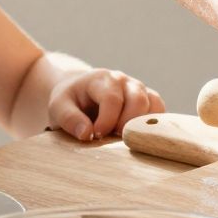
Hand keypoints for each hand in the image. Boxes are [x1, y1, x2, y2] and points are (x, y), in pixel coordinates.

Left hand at [48, 67, 164, 140]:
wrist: (79, 91)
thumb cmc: (69, 100)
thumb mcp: (58, 107)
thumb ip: (69, 118)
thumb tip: (87, 134)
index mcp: (102, 79)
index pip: (112, 99)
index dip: (107, 121)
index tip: (96, 136)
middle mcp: (124, 81)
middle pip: (138, 100)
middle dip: (126, 124)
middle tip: (110, 138)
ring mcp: (139, 88)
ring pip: (153, 105)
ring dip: (141, 125)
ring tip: (122, 137)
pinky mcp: (148, 98)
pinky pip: (159, 110)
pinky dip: (153, 123)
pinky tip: (136, 134)